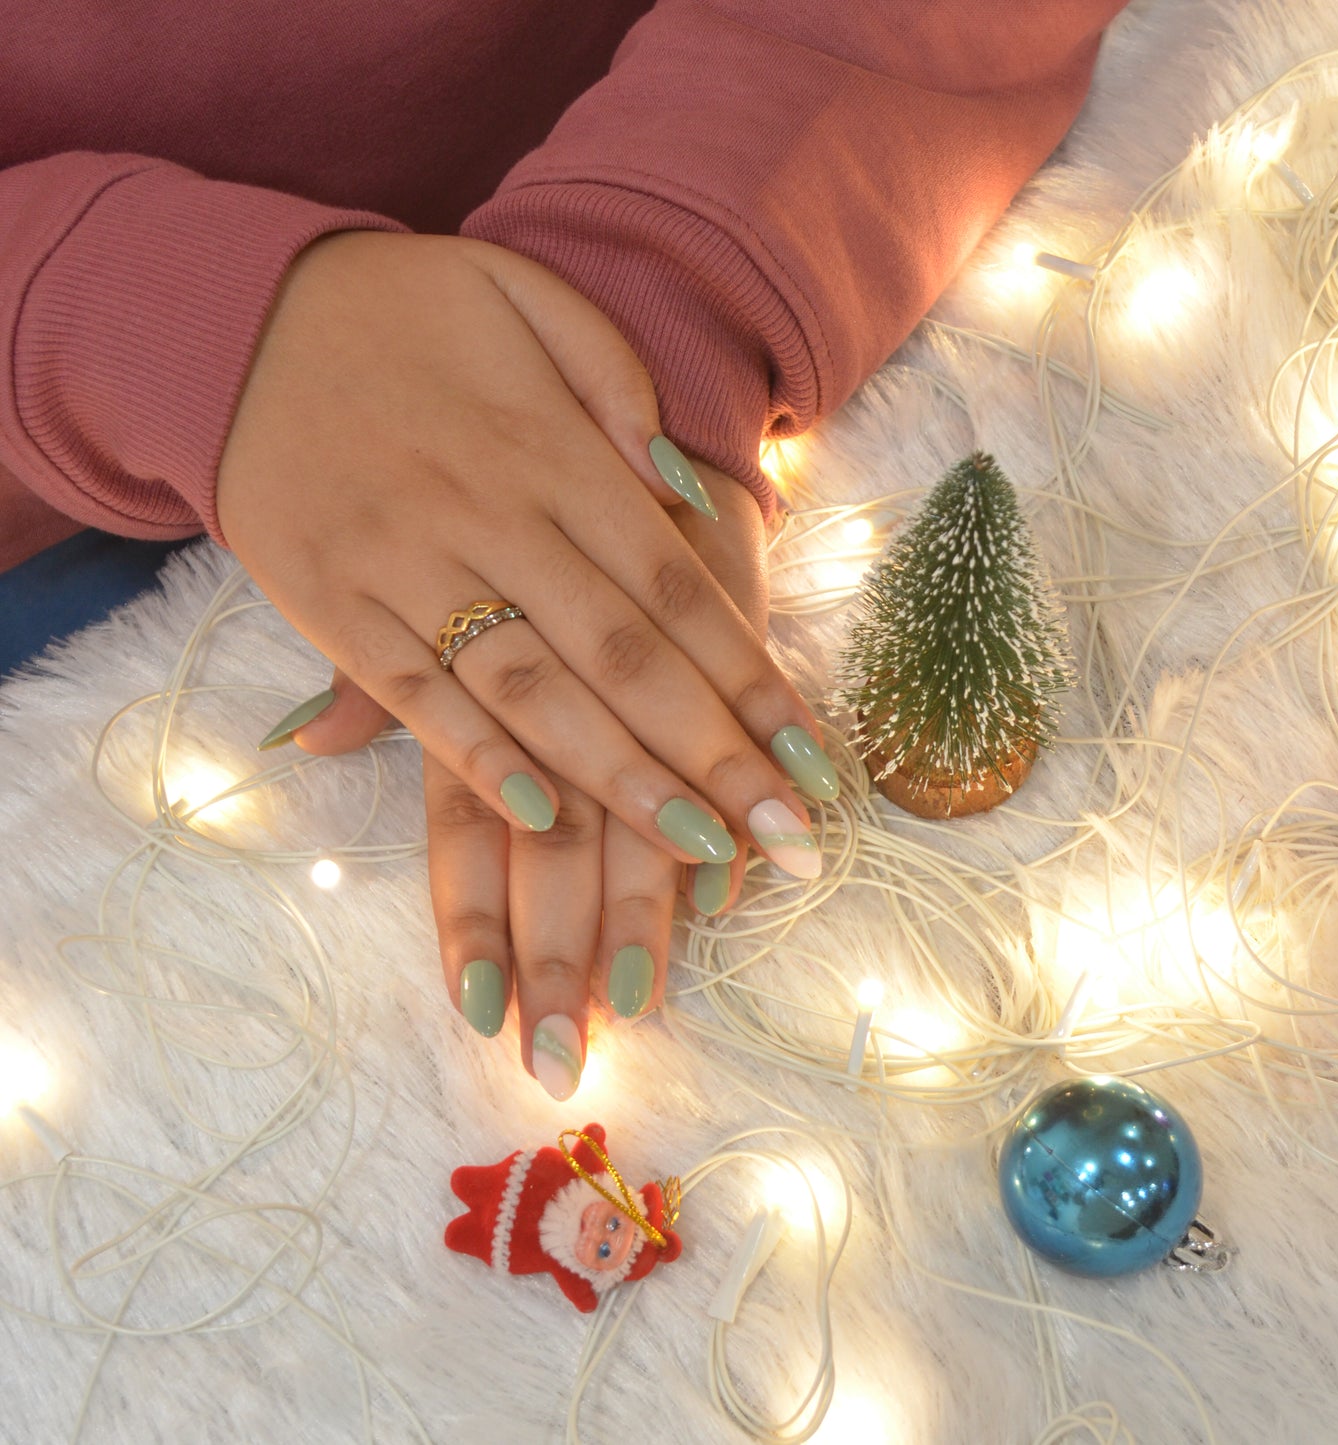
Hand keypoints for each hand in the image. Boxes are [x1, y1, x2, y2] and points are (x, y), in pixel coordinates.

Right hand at [223, 231, 830, 879]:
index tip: (813, 759)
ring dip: (617, 775)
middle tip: (788, 837)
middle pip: (622, 655)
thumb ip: (614, 384)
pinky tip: (542, 819)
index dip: (750, 681)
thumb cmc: (408, 311)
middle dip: (713, 754)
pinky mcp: (329, 603)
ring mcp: (404, 564)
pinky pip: (410, 693)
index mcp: (549, 450)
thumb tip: (676, 486)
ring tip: (698, 849)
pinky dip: (474, 756)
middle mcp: (488, 515)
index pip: (675, 587)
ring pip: (529, 688)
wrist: (235, 311)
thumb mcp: (529, 297)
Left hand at [293, 467, 826, 1098]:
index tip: (483, 1017)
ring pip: (645, 778)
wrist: (590, 357)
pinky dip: (724, 788)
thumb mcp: (420, 557)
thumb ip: (377, 665)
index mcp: (467, 657)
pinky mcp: (706, 593)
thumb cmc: (489, 477)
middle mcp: (549, 659)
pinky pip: (713, 736)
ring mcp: (634, 634)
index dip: (473, 918)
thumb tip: (308, 741)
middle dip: (560, 947)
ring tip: (647, 1004)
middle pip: (555, 831)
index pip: (467, 817)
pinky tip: (731, 889)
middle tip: (566, 1060)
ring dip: (650, 905)